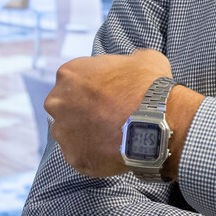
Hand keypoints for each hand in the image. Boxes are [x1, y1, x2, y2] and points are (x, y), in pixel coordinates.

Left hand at [45, 49, 171, 177]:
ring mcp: (63, 131)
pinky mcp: (73, 156)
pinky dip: (93, 155)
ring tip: (111, 137)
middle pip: (65, 107)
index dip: (92, 89)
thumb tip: (133, 63)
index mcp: (69, 74)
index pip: (73, 82)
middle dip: (82, 112)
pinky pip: (80, 156)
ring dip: (85, 135)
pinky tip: (112, 151)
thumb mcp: (143, 59)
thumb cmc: (149, 87)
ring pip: (70, 134)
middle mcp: (57, 102)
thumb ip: (127, 61)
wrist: (158, 122)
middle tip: (107, 118)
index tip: (107, 97)